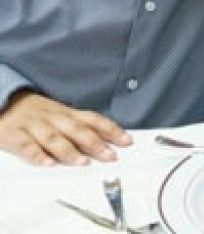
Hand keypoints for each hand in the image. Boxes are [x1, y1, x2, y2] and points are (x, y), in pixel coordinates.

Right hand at [0, 91, 130, 166]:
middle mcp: (53, 118)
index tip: (127, 141)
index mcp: (67, 113)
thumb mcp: (60, 115)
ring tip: (82, 162)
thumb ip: (80, 127)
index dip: (111, 130)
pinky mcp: (15, 135)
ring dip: (69, 151)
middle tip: (110, 156)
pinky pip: (27, 146)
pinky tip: (47, 164)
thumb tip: (108, 141)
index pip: (93, 120)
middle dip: (95, 143)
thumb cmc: (36, 112)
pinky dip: (37, 155)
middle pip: (77, 130)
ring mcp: (35, 126)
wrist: (3, 102)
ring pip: (54, 138)